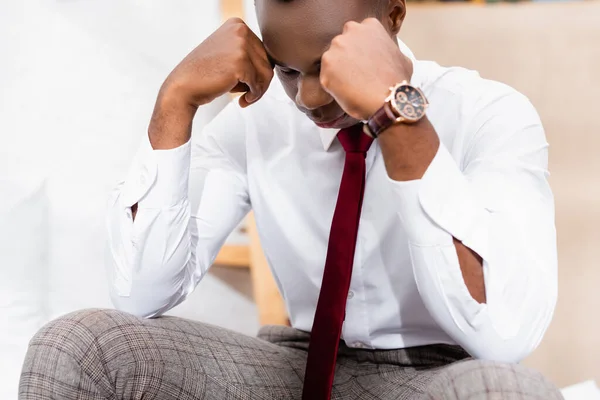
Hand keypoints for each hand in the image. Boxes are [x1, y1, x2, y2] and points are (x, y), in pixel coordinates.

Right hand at [149, 18, 273, 148]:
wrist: (183, 86)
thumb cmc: (205, 74)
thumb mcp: (227, 53)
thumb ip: (248, 53)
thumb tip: (274, 65)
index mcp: (237, 24)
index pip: (263, 51)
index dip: (258, 71)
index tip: (247, 83)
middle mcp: (240, 30)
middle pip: (268, 61)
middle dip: (260, 82)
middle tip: (246, 93)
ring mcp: (240, 45)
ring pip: (267, 73)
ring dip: (258, 90)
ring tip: (245, 97)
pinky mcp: (240, 62)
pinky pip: (259, 84)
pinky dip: (254, 96)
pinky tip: (241, 100)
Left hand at [319, 18, 411, 120]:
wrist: (387, 99)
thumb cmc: (397, 81)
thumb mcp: (401, 57)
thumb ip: (387, 50)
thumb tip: (386, 56)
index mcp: (369, 26)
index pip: (357, 34)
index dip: (359, 50)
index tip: (363, 62)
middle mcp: (351, 31)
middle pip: (342, 44)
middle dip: (346, 57)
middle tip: (355, 74)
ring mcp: (337, 47)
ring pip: (332, 59)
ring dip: (338, 71)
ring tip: (351, 85)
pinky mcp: (327, 66)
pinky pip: (326, 75)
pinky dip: (332, 85)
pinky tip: (345, 92)